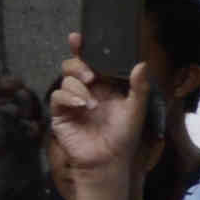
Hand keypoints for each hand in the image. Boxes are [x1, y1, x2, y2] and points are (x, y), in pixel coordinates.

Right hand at [43, 58, 142, 186]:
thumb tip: (141, 64)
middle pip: (73, 65)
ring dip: (79, 86)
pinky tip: (81, 105)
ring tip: (91, 104)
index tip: (78, 38)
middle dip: (79, 64)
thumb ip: (139, 87)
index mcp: (104, 85)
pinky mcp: (60, 113)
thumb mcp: (135, 110)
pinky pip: (58, 96)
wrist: (107, 161)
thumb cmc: (122, 137)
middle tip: (90, 75)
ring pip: (66, 79)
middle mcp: (86, 89)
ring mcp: (72, 101)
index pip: (92, 61)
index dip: (83, 48)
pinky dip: (69, 97)